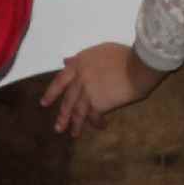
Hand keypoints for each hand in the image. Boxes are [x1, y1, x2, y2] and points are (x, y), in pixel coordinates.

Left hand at [44, 40, 163, 130]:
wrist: (138, 66)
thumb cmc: (125, 55)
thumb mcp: (101, 50)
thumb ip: (82, 58)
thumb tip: (66, 61)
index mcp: (79, 63)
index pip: (60, 80)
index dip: (52, 92)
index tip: (44, 102)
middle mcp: (79, 78)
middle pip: (67, 100)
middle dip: (63, 115)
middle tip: (58, 127)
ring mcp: (87, 91)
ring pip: (77, 111)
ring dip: (75, 124)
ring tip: (73, 134)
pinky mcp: (97, 104)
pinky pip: (93, 117)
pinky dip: (97, 123)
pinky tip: (100, 126)